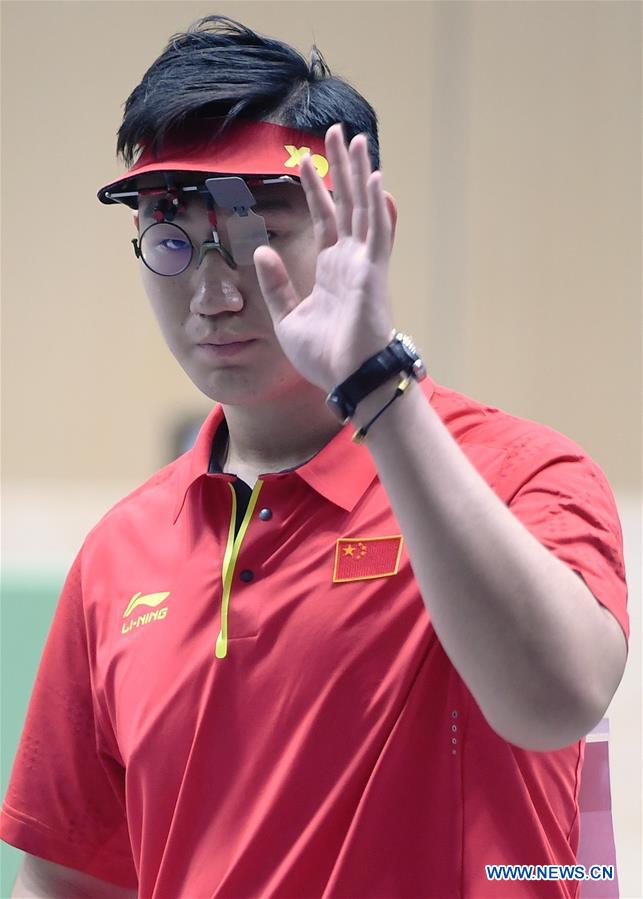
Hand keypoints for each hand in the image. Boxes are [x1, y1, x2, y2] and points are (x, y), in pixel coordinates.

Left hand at [254, 123, 394, 392]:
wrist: (345, 378)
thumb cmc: (322, 355)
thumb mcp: (287, 317)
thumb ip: (276, 283)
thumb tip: (262, 250)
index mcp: (331, 270)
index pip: (324, 219)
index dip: (316, 189)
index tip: (305, 162)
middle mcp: (350, 261)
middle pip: (347, 204)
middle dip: (341, 168)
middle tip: (337, 133)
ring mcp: (365, 265)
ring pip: (363, 209)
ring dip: (361, 174)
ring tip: (356, 140)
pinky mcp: (374, 273)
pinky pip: (378, 233)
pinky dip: (377, 206)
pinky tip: (376, 179)